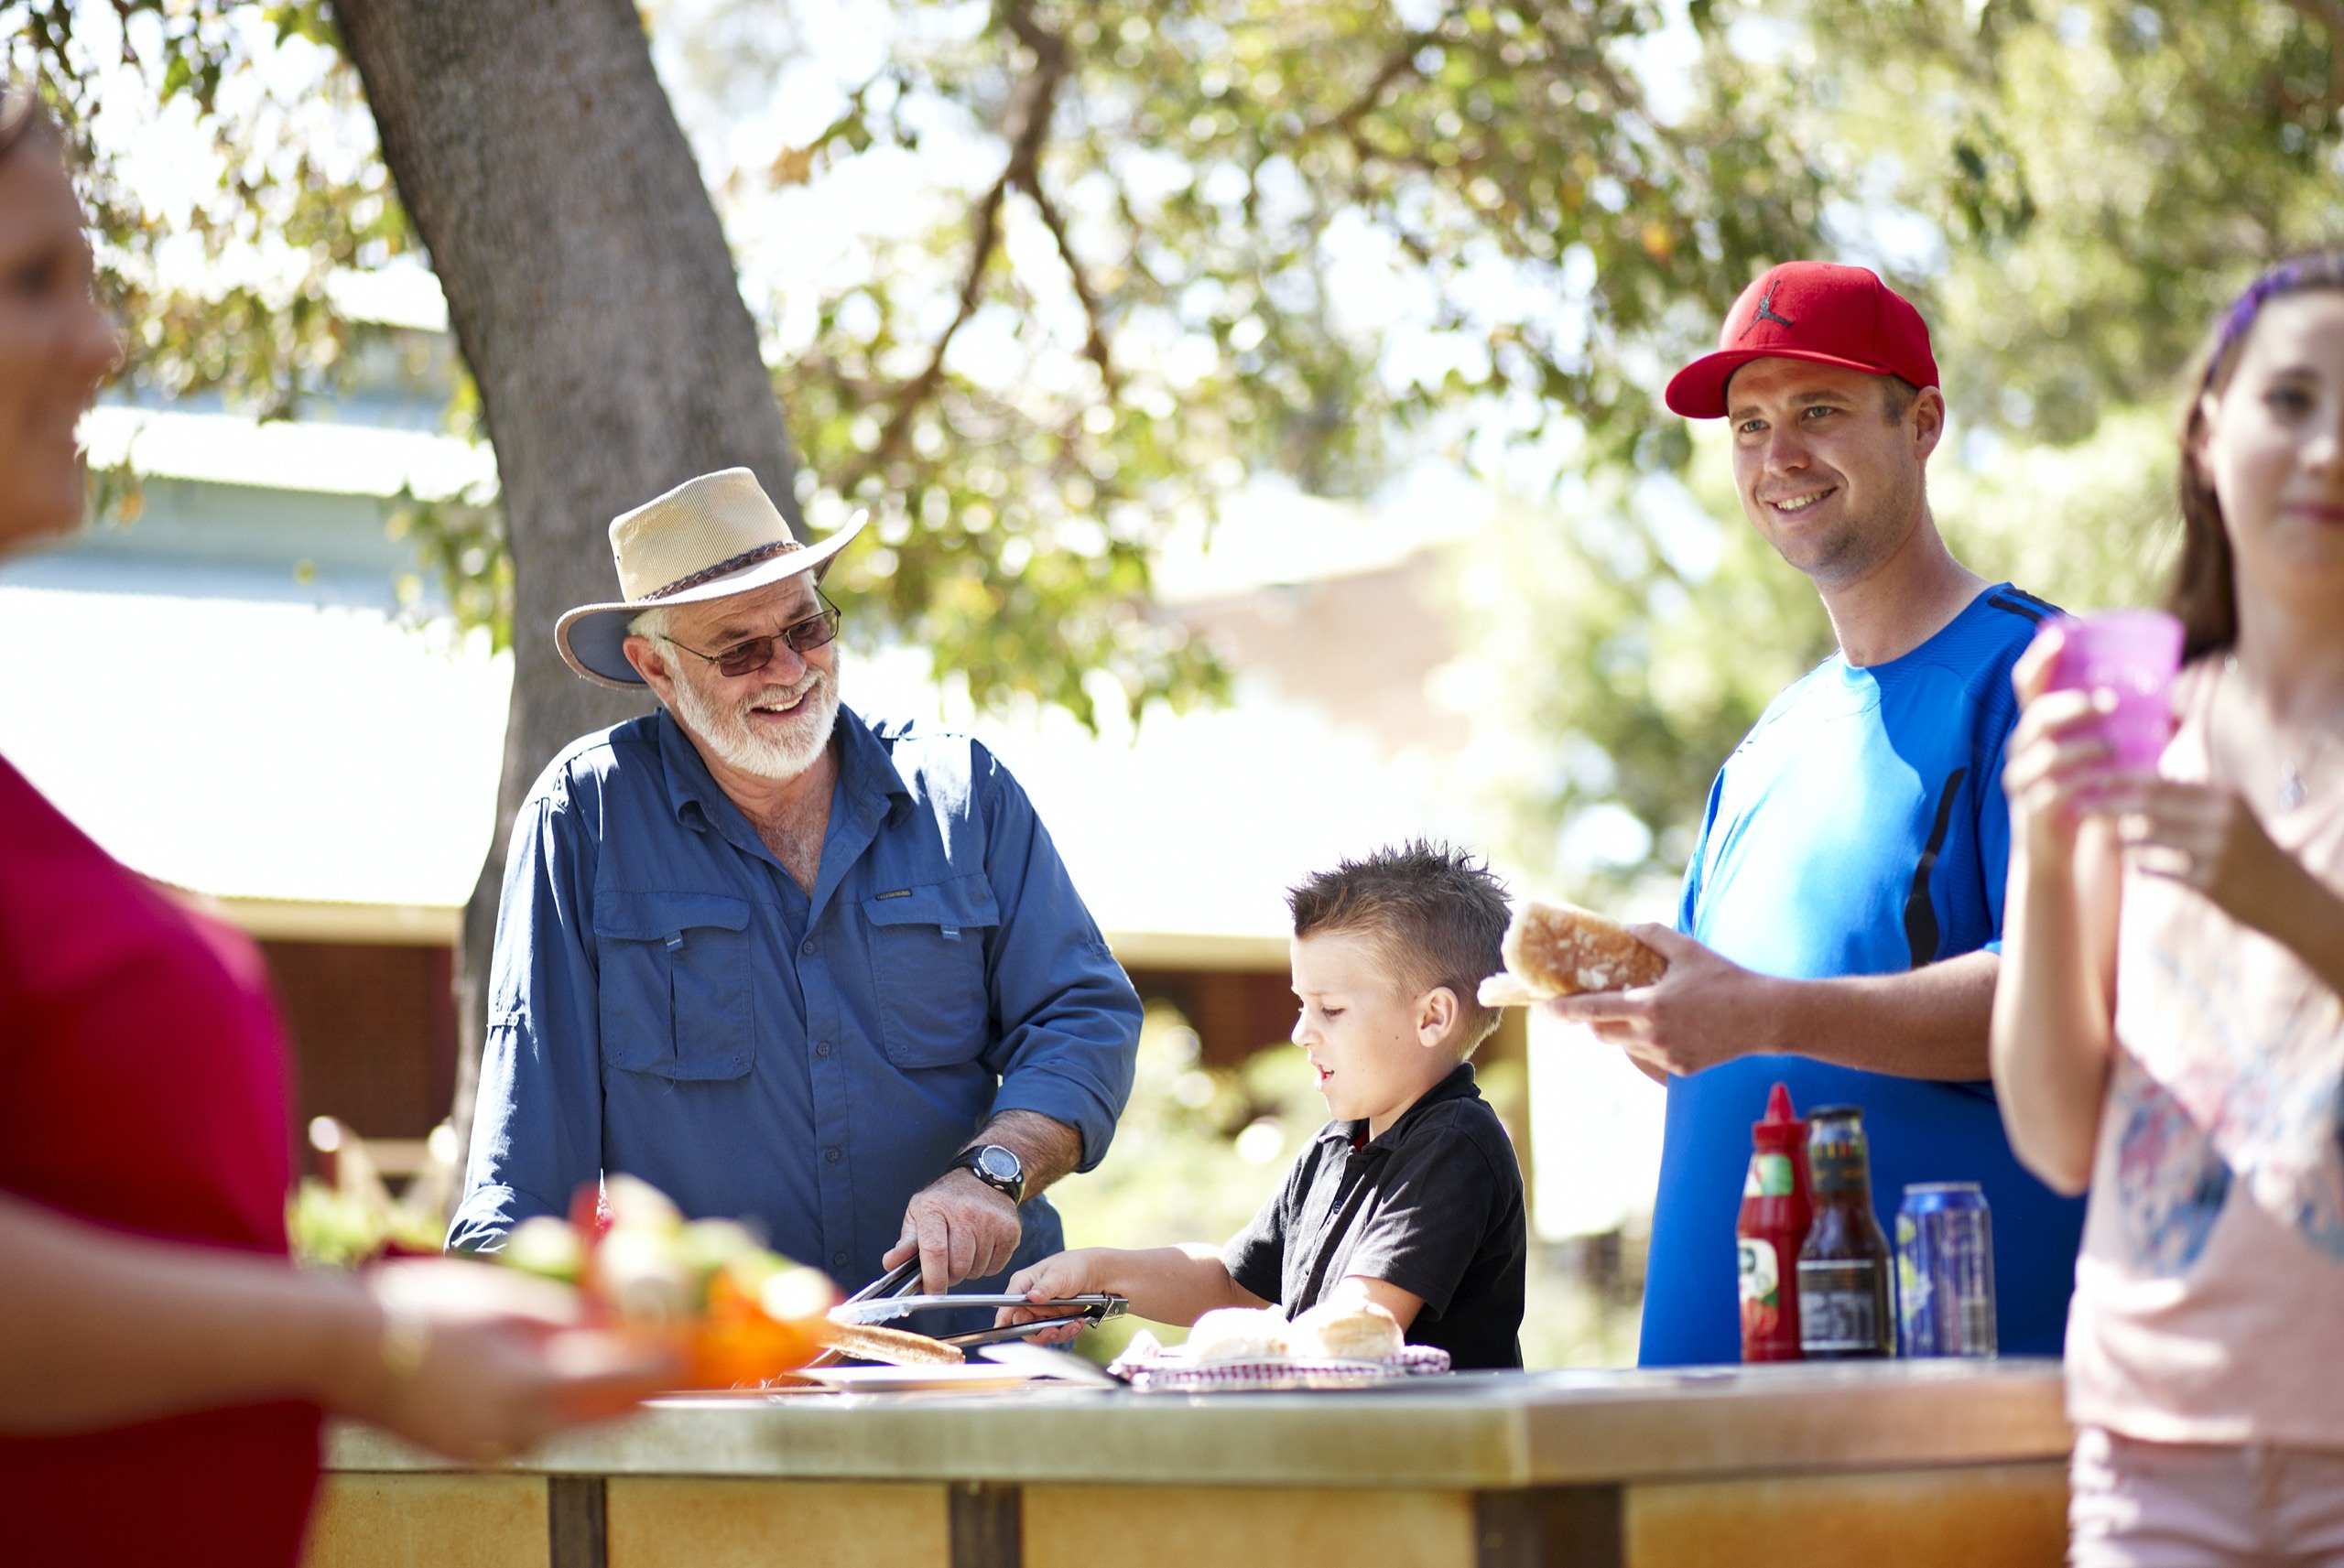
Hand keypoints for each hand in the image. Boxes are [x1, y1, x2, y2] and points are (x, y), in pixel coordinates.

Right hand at [339, 1259, 676, 1464]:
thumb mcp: (505, 1299)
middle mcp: (519, 1429)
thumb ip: (563, 1316)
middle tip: (660, 1372)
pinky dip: (545, 1410)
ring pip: (562, 1427)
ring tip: (609, 1372)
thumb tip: (606, 1321)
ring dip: (589, 1404)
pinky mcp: (465, 1452)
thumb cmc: (424, 1309)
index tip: (687, 1356)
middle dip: (632, 1394)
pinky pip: (524, 1432)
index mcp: (534, 1388)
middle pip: (598, 1417)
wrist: (345, 1349)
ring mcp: (490, 1448)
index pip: (620, 1385)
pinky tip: (543, 1384)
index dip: (659, 1370)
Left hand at [882, 1169, 1021, 1294]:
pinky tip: (981, 1248)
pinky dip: (986, 1266)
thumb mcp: (919, 1214)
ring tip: (965, 1250)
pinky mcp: (1010, 1230)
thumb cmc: (947, 1200)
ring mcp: (991, 1221)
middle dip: (949, 1275)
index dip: (932, 1278)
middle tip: (947, 1266)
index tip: (932, 1292)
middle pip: (957, 1266)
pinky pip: (995, 1268)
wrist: (985, 1178)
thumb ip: (906, 1243)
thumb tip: (890, 1263)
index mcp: (936, 1209)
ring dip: (968, 1270)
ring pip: (976, 1270)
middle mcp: (966, 1213)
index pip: (934, 1250)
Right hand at [994, 1250, 1107, 1345]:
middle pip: (1021, 1325)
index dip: (1003, 1318)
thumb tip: (1032, 1296)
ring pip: (1039, 1333)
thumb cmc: (1072, 1266)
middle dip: (1037, 1332)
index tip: (1000, 1331)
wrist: (1094, 1274)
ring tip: (1073, 1325)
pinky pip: (1055, 1333)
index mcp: (1023, 1284)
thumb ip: (1045, 1286)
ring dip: (1056, 1333)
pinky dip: (1067, 1331)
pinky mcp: (1053, 1320)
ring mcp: (1041, 1312)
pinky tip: (1078, 1323)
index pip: (1008, 1303)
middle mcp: (1028, 1301)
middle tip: (1052, 1331)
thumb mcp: (1059, 1274)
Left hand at [1541, 925, 1774, 1078]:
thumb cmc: (1726, 979)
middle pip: (1601, 1033)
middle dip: (1592, 1021)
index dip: (1564, 1011)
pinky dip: (1646, 1042)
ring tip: (1637, 1011)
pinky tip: (1667, 1026)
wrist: (1764, 1017)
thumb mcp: (1687, 949)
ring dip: (1620, 1031)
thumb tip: (1625, 929)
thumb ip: (1651, 935)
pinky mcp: (1679, 1070)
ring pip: (1624, 1047)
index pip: (1593, 1011)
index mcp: (1649, 1007)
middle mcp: (1652, 1036)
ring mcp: (1665, 1057)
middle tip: (1592, 1004)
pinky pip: (1648, 1057)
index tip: (1543, 1009)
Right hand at [2004, 624, 2140, 862]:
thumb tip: (2177, 705)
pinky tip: (2103, 782)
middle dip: (2073, 705)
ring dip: (2082, 746)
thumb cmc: (2087, 798)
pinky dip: (2081, 783)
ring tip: (2113, 747)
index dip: (2039, 657)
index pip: (2028, 682)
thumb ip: (2127, 730)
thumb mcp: (2102, 758)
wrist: (2061, 856)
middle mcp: (2022, 748)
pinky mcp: (2032, 809)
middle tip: (2110, 703)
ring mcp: (2022, 779)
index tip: (2060, 634)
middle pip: (2036, 714)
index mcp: (2038, 727)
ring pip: (2044, 751)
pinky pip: (2052, 789)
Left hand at [2100, 777, 2297, 923]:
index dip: (2124, 781)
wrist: (2288, 897)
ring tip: (2097, 838)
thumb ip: (2196, 795)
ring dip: (2120, 839)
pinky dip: (2142, 867)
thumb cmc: (2252, 850)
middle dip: (2110, 805)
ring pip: (2150, 840)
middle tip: (2079, 805)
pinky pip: (2161, 871)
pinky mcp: (2209, 883)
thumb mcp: (2234, 814)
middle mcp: (2221, 820)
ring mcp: (2215, 852)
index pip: (2162, 783)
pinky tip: (2129, 865)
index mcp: (2224, 796)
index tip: (2092, 778)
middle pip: (2150, 807)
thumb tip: (2152, 774)